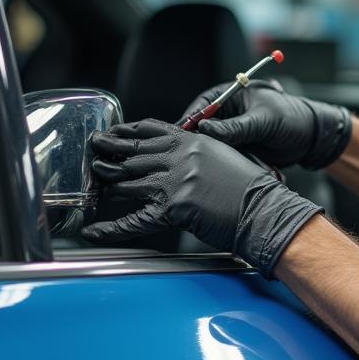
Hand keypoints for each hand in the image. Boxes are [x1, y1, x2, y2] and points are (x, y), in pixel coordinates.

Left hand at [84, 119, 321, 277]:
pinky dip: (111, 228)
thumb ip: (197, 150)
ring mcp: (175, 182)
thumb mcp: (224, 154)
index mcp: (193, 141)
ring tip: (94, 187)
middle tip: (93, 155)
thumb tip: (174, 154)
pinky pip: (133, 220)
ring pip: (128, 183)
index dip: (126, 132)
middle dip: (109, 155)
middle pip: (133, 154)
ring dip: (108, 186)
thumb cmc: (251, 186)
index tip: (112, 134)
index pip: (150, 130)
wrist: (265, 209)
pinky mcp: (173, 210)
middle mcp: (180, 157)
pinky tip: (95, 230)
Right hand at [180, 79, 351, 169]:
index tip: (180, 137)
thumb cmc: (290, 118)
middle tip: (185, 158)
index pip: (201, 107)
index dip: (189, 121)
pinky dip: (218, 163)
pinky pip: (220, 156)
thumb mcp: (262, 121)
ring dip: (206, 154)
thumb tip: (205, 128)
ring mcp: (229, 132)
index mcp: (229, 95)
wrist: (309, 139)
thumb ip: (235, 127)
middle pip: (199, 128)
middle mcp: (225, 113)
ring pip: (208, 144)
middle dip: (193, 141)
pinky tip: (215, 173)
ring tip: (199, 168)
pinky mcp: (235, 149)